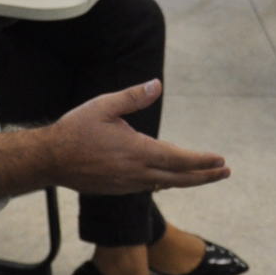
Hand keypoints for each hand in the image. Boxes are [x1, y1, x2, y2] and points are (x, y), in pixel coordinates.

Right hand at [45, 81, 230, 193]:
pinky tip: (172, 178)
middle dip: (205, 176)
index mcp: (138, 151)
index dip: (202, 161)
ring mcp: (128, 184)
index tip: (221, 160)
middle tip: (225, 171)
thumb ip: (133, 97)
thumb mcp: (104, 106)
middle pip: (180, 178)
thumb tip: (157, 85)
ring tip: (205, 174)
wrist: (50, 160)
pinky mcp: (119, 189)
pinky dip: (167, 182)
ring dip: (188, 180)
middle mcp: (137, 172)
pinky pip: (150, 187)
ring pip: (166, 185)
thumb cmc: (76, 129)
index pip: (179, 159)